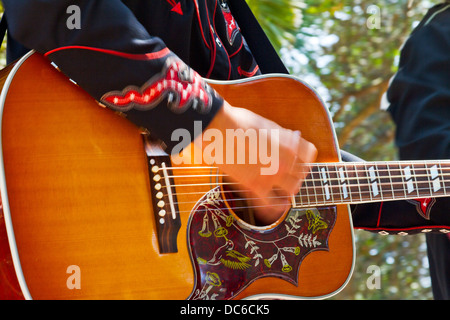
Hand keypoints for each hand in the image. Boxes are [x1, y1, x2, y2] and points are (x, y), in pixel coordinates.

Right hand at [195, 101, 317, 224]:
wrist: (218, 127)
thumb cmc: (239, 122)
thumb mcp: (267, 125)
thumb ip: (281, 137)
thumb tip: (292, 139)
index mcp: (290, 142)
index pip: (309, 153)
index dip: (303, 155)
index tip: (298, 157)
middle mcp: (285, 160)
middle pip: (302, 172)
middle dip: (297, 172)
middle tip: (290, 173)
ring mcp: (272, 175)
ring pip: (292, 189)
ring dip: (289, 188)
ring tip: (283, 187)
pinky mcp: (255, 186)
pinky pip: (274, 204)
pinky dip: (278, 205)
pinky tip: (278, 203)